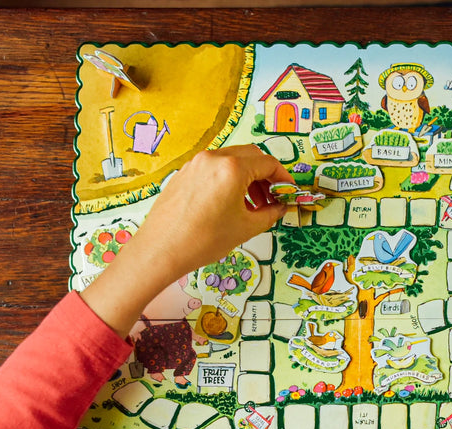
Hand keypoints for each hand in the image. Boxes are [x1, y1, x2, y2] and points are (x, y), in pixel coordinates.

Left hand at [129, 145, 292, 284]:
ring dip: (248, 177)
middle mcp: (214, 159)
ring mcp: (196, 164)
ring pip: (232, 160)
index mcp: (232, 169)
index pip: (268, 163)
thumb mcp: (246, 228)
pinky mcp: (185, 173)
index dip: (284, 178)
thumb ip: (270, 214)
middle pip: (251, 156)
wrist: (162, 249)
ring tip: (253, 204)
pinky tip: (231, 203)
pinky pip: (215, 168)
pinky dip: (229, 179)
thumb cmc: (203, 240)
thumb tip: (279, 207)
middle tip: (274, 197)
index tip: (289, 191)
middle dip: (266, 175)